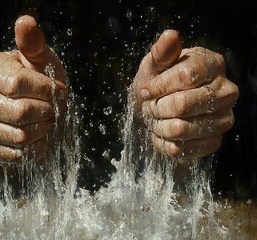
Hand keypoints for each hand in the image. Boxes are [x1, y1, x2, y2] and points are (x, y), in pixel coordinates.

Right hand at [0, 15, 67, 161]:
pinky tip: (38, 135)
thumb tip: (26, 21)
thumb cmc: (37, 78)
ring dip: (43, 129)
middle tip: (53, 108)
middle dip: (46, 111)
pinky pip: (16, 154)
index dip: (46, 90)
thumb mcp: (38, 58)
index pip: (17, 85)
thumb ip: (32, 43)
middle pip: (19, 112)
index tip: (59, 90)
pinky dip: (35, 146)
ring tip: (46, 120)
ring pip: (20, 136)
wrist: (30, 104)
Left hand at [134, 30, 238, 159]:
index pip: (185, 77)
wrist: (161, 109)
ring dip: (157, 125)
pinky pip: (181, 149)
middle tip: (150, 106)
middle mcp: (225, 92)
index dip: (159, 86)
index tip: (147, 90)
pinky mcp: (214, 142)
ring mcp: (223, 119)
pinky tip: (161, 132)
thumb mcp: (155, 64)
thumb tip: (170, 36)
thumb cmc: (158, 82)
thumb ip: (162, 52)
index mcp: (213, 65)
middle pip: (182, 105)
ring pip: (180, 129)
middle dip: (156, 107)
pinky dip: (162, 142)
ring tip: (155, 118)